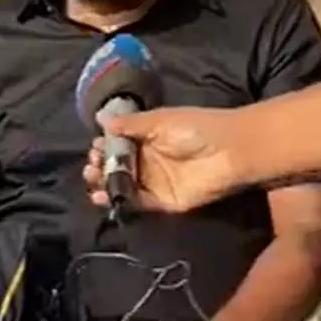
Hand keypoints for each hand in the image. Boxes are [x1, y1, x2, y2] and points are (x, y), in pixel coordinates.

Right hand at [82, 106, 246, 213]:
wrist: (230, 152)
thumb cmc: (197, 128)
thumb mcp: (160, 120)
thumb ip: (130, 124)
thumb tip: (100, 118)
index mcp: (148, 138)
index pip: (118, 144)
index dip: (104, 146)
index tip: (94, 148)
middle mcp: (149, 160)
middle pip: (117, 166)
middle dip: (100, 166)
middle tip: (91, 165)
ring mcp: (155, 182)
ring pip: (123, 186)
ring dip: (105, 183)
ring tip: (92, 179)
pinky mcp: (163, 202)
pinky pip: (136, 202)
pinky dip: (119, 200)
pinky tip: (101, 196)